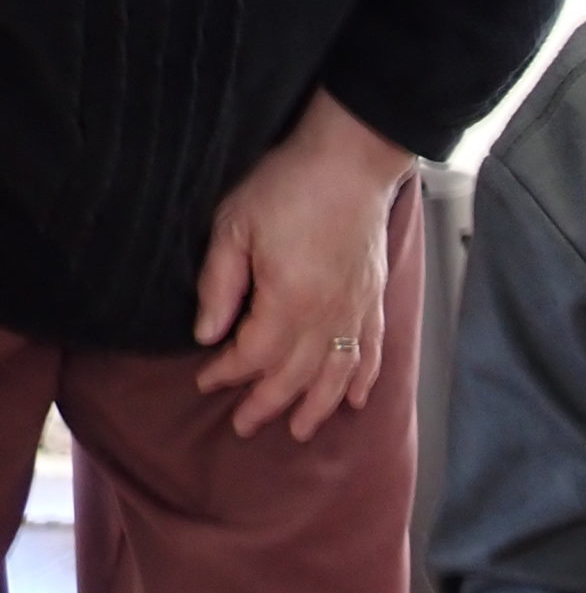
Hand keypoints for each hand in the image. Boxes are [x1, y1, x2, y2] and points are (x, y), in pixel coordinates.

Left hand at [194, 89, 414, 439]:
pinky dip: (363, 380)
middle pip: (294, 376)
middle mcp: (326, 317)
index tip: (205, 380)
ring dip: (316, 407)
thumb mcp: (234, 226)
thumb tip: (207, 334)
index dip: (227, 373)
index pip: (252, 354)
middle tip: (244, 427)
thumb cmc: (287, 186)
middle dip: (266, 403)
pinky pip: (372, 352)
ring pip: (336, 375)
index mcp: (288, 301)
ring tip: (299, 431)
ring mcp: (356, 312)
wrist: (350, 161)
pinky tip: (355, 401)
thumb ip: (220, 284)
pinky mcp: (374, 300)